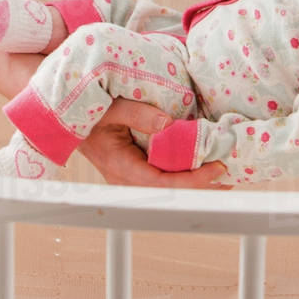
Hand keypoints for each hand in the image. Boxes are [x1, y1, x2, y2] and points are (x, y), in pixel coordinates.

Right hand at [78, 98, 231, 187]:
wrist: (66, 118)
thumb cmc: (87, 111)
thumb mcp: (111, 107)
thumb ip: (138, 113)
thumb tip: (169, 123)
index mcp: (120, 167)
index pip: (163, 184)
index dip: (193, 180)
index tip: (217, 169)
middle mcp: (127, 178)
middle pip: (170, 191)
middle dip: (201, 186)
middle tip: (231, 176)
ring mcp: (131, 176)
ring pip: (168, 185)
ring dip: (195, 180)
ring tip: (224, 176)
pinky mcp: (135, 168)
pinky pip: (163, 174)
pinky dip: (184, 171)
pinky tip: (202, 165)